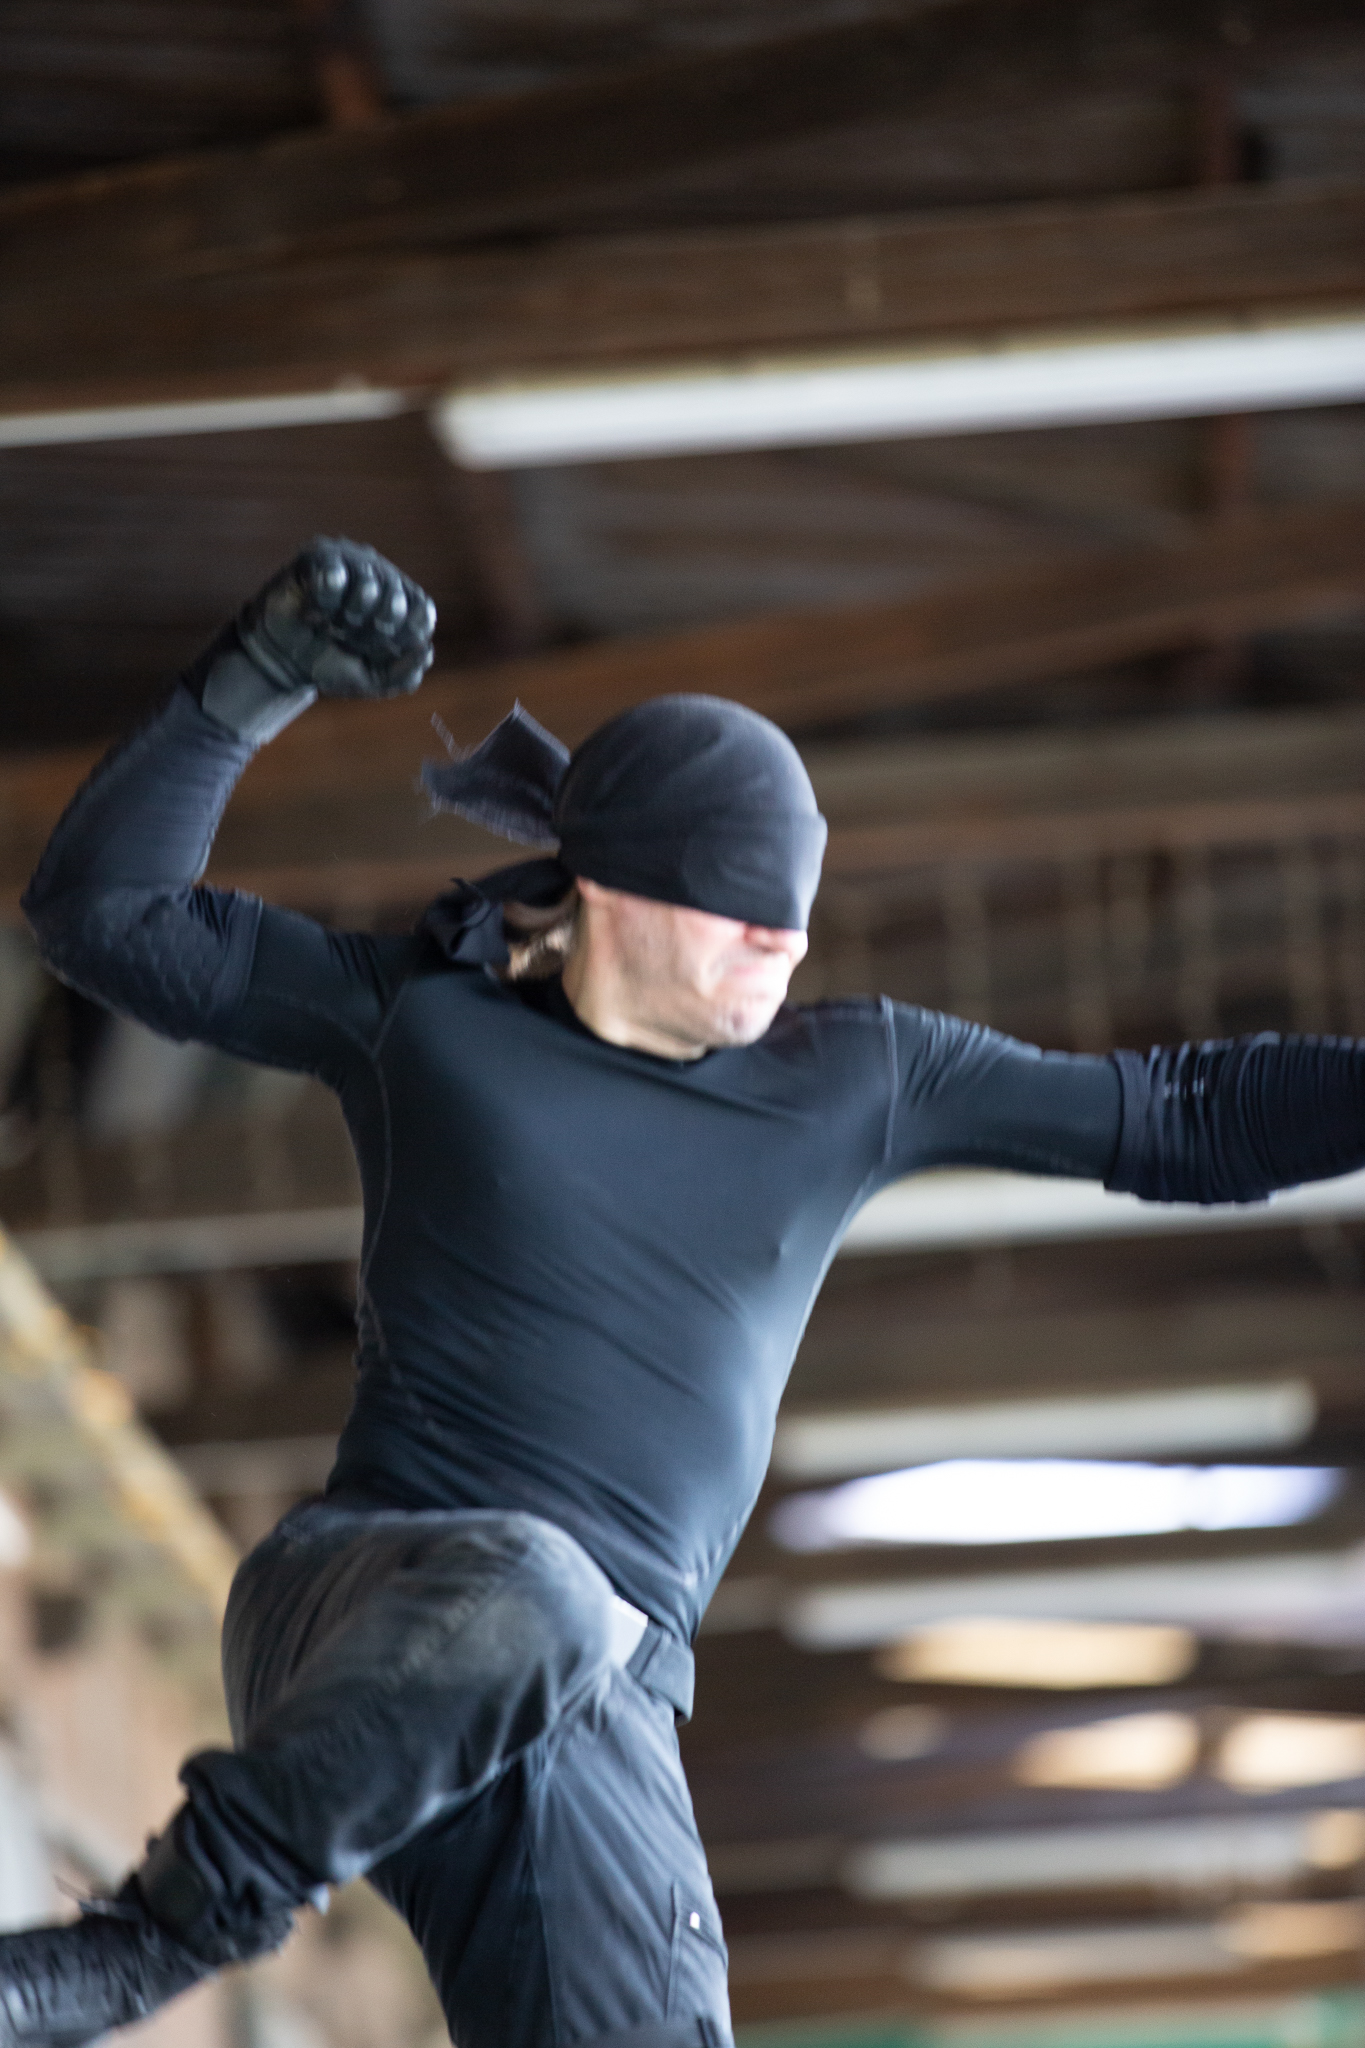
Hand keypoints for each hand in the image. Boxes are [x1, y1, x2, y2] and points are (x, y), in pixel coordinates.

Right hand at [239, 536, 436, 700]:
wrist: (283, 662)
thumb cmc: (331, 663)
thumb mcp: (373, 680)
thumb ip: (405, 674)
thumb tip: (426, 650)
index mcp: (401, 602)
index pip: (422, 612)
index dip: (399, 637)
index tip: (375, 649)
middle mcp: (381, 576)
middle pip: (397, 602)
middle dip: (370, 633)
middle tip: (347, 637)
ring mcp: (351, 561)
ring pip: (368, 585)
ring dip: (346, 618)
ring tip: (329, 623)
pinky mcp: (319, 555)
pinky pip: (333, 573)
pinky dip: (323, 602)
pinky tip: (312, 611)